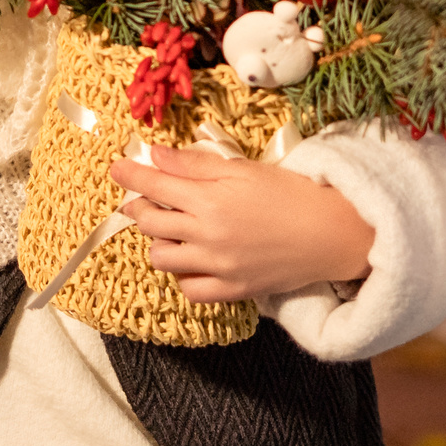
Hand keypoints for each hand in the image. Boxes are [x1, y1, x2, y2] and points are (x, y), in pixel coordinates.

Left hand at [109, 144, 374, 303]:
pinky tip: (191, 259)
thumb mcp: (242, 168)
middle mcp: (206, 235)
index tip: (116, 167)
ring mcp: (217, 266)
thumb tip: (154, 155)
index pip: (153, 185)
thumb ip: (194, 164)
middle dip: (139, 206)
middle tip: (143, 197)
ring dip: (159, 241)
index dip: (129, 175)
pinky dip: (183, 274)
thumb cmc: (290, 192)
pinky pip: (189, 289)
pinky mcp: (232, 290)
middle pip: (150, 223)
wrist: (330, 232)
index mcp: (208, 199)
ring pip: (162, 259)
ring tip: (171, 228)